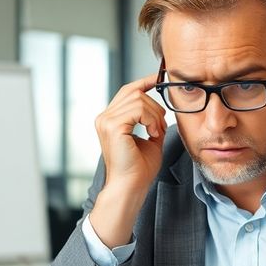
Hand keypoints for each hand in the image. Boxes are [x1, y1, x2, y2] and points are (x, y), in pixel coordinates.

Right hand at [94, 73, 167, 190]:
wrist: (131, 187)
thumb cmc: (138, 169)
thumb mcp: (150, 139)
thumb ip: (152, 122)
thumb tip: (161, 109)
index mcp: (110, 120)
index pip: (127, 91)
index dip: (144, 82)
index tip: (160, 78)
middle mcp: (104, 118)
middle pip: (134, 92)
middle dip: (154, 106)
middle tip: (160, 126)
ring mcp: (106, 121)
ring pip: (138, 99)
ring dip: (155, 115)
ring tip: (156, 132)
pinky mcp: (113, 126)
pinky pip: (138, 109)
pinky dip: (151, 119)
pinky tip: (152, 133)